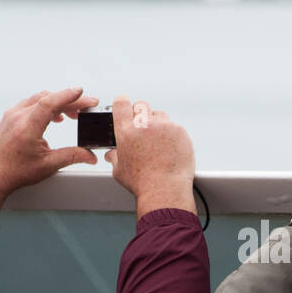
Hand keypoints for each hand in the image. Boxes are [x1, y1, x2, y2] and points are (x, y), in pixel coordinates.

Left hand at [0, 88, 98, 219]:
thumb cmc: (14, 172)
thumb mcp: (47, 165)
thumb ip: (72, 157)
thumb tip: (90, 155)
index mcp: (26, 127)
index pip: (49, 103)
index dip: (67, 96)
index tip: (82, 92)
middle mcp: (17, 117)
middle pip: (48, 98)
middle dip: (70, 100)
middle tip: (86, 107)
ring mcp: (12, 114)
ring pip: (39, 99)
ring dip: (58, 102)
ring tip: (73, 114)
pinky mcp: (10, 116)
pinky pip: (31, 103)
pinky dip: (46, 105)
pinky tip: (55, 117)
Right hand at [106, 96, 196, 217]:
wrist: (165, 190)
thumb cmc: (141, 183)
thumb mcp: (119, 170)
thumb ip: (114, 157)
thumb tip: (111, 154)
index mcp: (126, 131)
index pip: (121, 102)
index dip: (123, 104)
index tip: (125, 109)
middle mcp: (144, 124)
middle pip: (141, 105)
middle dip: (141, 114)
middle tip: (143, 130)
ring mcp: (164, 126)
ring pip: (160, 115)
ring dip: (158, 124)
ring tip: (158, 143)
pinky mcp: (180, 131)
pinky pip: (174, 127)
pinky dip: (172, 135)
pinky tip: (170, 149)